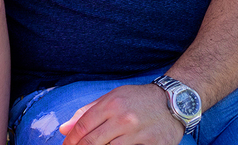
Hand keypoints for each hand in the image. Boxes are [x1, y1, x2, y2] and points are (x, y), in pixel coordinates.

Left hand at [59, 83, 184, 144]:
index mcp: (111, 104)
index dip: (71, 140)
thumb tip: (64, 128)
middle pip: (92, 141)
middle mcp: (123, 119)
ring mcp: (138, 134)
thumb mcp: (112, 98)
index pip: (83, 126)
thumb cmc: (138, 99)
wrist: (173, 102)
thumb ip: (87, 112)